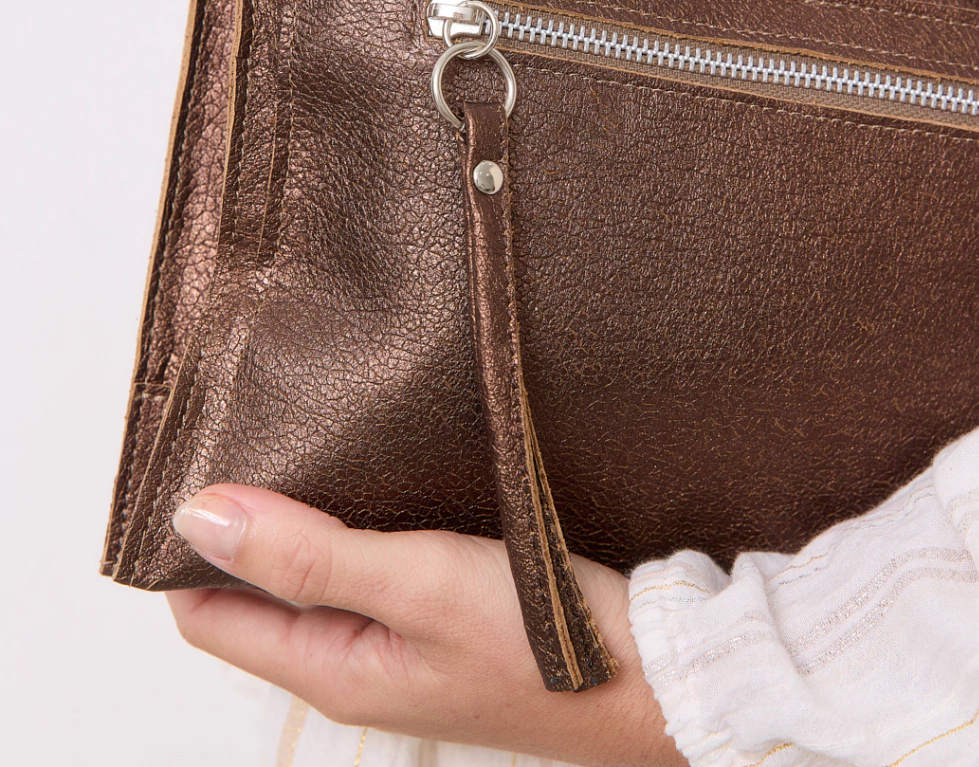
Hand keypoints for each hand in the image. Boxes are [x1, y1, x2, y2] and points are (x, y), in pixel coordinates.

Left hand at [167, 485, 683, 766]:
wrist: (653, 672)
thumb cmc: (542, 643)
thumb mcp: (415, 586)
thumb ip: (307, 556)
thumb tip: (201, 517)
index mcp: (330, 668)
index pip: (209, 613)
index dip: (190, 547)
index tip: (196, 470)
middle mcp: (354, 660)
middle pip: (257, 594)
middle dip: (241, 527)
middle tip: (247, 441)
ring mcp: (399, 639)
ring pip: (315, 576)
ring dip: (300, 522)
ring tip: (303, 449)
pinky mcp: (440, 614)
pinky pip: (370, 568)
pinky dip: (355, 525)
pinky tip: (374, 481)